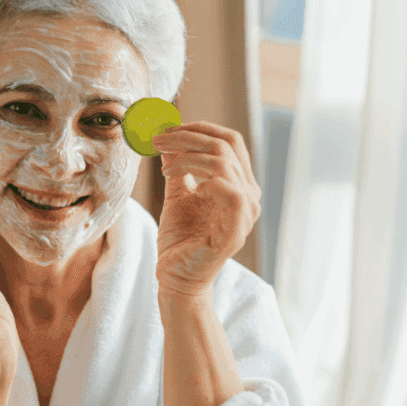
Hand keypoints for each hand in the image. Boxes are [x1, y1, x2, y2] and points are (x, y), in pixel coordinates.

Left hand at [151, 121, 261, 298]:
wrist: (176, 277)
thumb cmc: (180, 240)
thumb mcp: (177, 196)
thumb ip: (178, 170)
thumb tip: (169, 142)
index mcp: (238, 184)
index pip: (229, 141)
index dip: (199, 128)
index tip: (168, 128)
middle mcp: (249, 196)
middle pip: (225, 146)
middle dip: (187, 137)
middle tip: (158, 139)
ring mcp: (245, 213)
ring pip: (224, 163)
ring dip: (188, 156)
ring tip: (165, 167)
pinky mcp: (235, 230)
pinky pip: (230, 192)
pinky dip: (204, 179)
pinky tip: (187, 186)